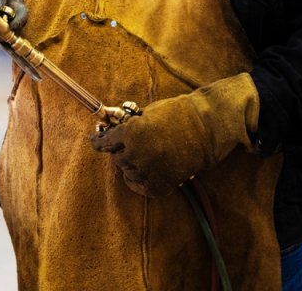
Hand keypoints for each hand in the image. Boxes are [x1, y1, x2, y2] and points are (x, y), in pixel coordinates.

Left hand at [89, 73, 258, 196]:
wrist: (205, 128)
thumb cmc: (176, 114)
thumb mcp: (146, 113)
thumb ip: (128, 125)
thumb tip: (112, 131)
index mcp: (130, 133)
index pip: (103, 144)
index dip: (99, 142)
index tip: (96, 142)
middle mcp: (136, 154)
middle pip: (117, 159)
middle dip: (122, 152)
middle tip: (133, 145)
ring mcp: (148, 171)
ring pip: (129, 174)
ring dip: (133, 166)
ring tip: (147, 156)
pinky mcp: (161, 184)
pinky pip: (142, 187)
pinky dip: (142, 181)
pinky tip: (150, 171)